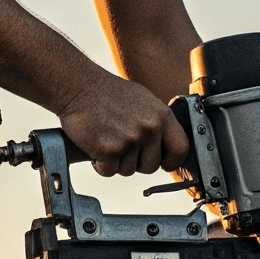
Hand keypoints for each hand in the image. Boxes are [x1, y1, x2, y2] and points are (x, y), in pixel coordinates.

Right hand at [61, 71, 189, 175]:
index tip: (165, 164)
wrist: (78, 86)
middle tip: (122, 148)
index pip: (181, 148)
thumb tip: (166, 145)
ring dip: (116, 162)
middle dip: (136, 163)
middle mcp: (149, 128)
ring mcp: (130, 140)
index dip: (173, 161)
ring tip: (107, 140)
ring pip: (128, 170)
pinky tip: (95, 145)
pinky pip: (108, 171)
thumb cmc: (106, 92)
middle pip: (151, 166)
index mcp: (161, 115)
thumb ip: (156, 122)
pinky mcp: (109, 150)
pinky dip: (100, 164)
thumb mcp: (143, 100)